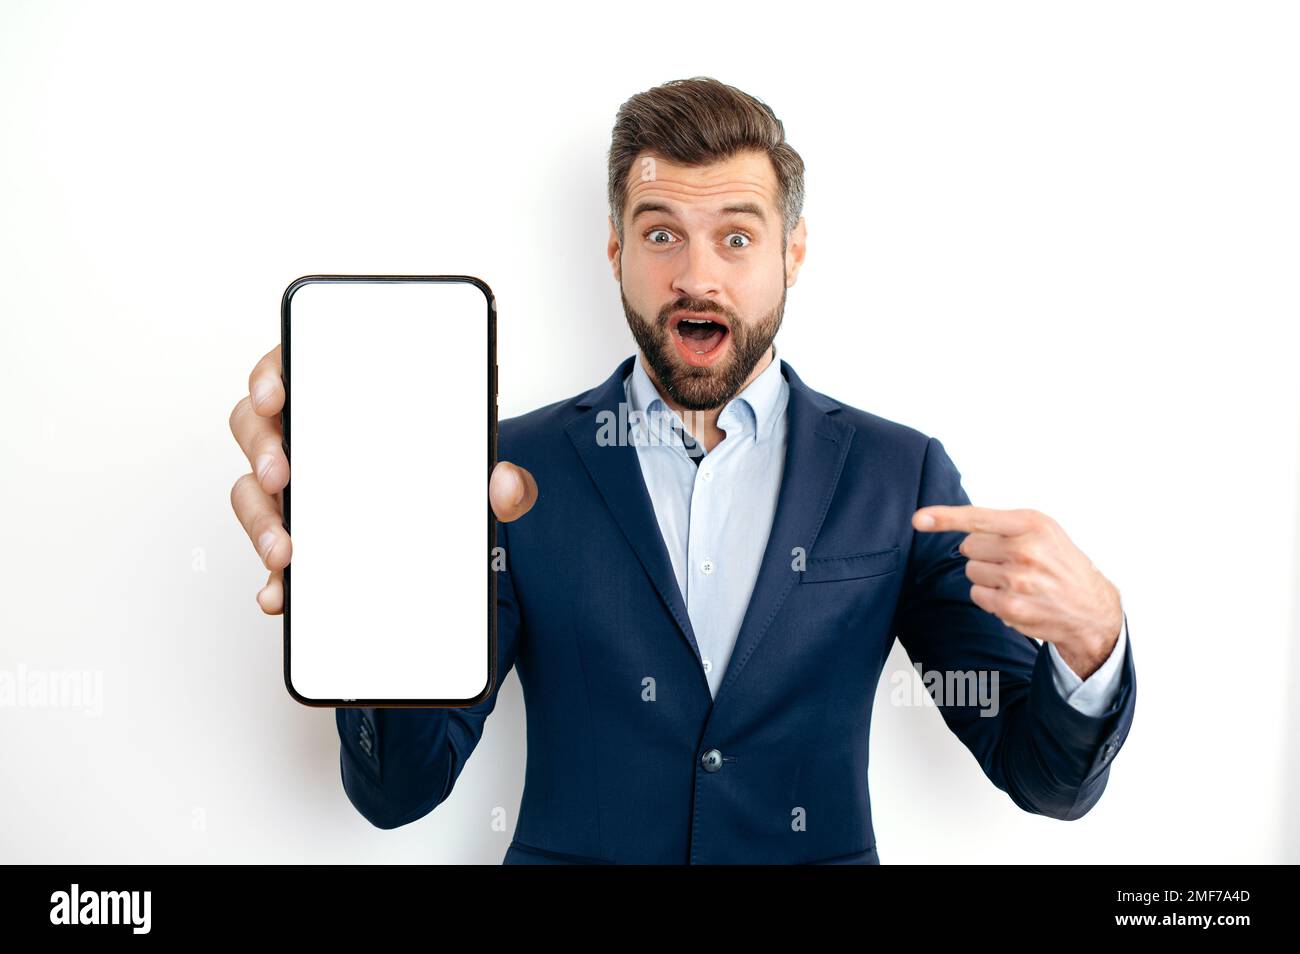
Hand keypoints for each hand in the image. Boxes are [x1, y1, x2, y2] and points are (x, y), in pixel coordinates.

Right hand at [229, 344, 538, 615]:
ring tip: (284, 549)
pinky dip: (274, 577)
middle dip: (262, 450)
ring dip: (260, 520)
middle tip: (283, 476)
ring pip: (252, 492)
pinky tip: (283, 593)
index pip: (290, 368)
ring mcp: (294, 486)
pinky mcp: (293, 533)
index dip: (271, 376)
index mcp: (342, 401)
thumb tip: (509, 487)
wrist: (441, 535)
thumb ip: (504, 482)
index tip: (275, 395)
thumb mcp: (478, 476)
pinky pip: (271, 550)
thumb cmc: (441, 476)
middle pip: (255, 428)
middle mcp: (306, 437)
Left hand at [912, 505, 1122, 678]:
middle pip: (968, 547)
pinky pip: (977, 595)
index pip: (978, 518)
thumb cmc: (1059, 562)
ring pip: (971, 571)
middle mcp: (1025, 549)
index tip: (918, 519)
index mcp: (1032, 523)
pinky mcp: (1011, 606)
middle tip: (1014, 561)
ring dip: (988, 576)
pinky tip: (1016, 597)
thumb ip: (1002, 525)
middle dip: (984, 553)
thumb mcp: (1042, 530)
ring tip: (1019, 580)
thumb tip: (956, 529)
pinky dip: (990, 597)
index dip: (944, 518)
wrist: (1091, 605)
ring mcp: (1018, 580)